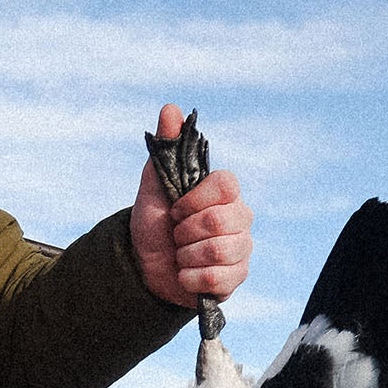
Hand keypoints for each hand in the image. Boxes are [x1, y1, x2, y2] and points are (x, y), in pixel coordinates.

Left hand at [130, 103, 250, 312]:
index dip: (193, 200)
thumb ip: (166, 147)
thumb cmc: (155, 223)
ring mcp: (242, 249)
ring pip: (219, 251)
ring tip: (180, 256)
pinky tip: (185, 275)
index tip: (175, 210)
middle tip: (176, 235)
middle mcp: (241, 218)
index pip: (225, 185)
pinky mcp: (237, 278)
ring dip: (186, 256)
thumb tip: (170, 108)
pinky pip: (217, 279)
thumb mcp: (155, 184)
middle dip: (184, 231)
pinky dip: (190, 279)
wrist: (146, 267)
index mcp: (225, 193)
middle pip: (220, 220)